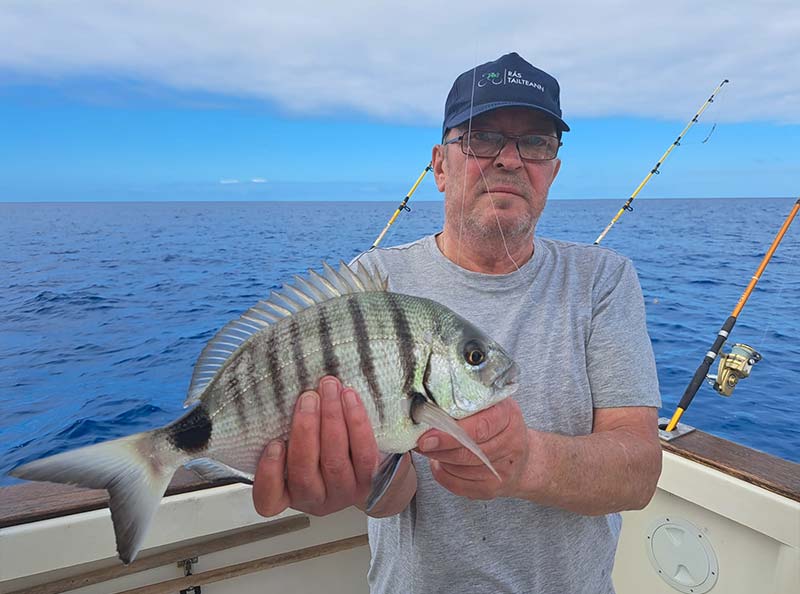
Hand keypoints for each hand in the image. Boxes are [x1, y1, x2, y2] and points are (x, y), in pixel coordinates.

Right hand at [252, 376, 378, 516]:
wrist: (370, 468)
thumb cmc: (322, 450)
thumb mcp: (298, 448)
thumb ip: (287, 434)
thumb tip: (280, 399)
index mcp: (289, 494)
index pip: (269, 500)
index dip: (269, 473)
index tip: (274, 443)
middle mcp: (315, 499)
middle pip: (304, 472)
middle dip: (305, 430)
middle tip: (307, 397)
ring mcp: (344, 492)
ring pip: (335, 460)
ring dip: (331, 419)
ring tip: (329, 389)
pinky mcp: (370, 481)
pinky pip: (364, 453)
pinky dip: (357, 423)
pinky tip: (349, 398)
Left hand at [416, 398, 531, 499]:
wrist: (524, 458)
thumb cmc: (499, 425)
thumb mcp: (490, 404)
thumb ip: (466, 403)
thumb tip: (428, 407)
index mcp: (508, 416)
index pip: (479, 428)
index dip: (450, 434)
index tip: (427, 436)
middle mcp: (511, 443)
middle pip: (468, 452)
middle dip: (440, 448)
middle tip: (420, 442)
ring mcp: (503, 469)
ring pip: (461, 469)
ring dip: (440, 460)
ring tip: (430, 450)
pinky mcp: (493, 488)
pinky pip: (459, 485)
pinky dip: (443, 475)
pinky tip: (440, 464)